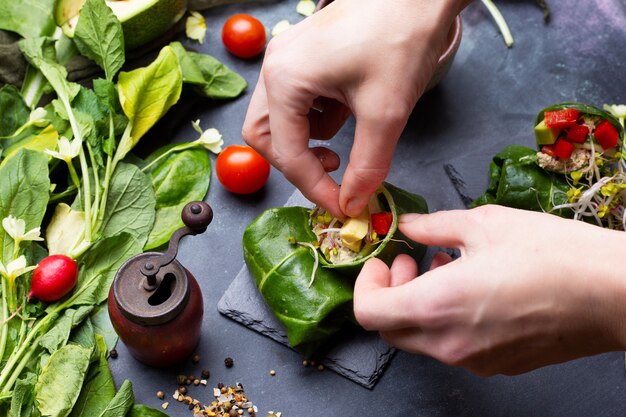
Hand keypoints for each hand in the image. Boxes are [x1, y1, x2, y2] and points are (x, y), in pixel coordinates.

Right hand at [242, 0, 465, 217]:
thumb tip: (353, 203)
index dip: (315, 188)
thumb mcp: (385, 112)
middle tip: (335, 172)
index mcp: (285, 80)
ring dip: (309, 139)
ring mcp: (286, 58)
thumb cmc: (401, 37)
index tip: (343, 206)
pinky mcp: (303, 56)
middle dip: (298, 163)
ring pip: (280, 120)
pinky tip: (349, 110)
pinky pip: (298, 100)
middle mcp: (275, 68)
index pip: (287, 155)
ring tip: (349, 132)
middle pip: (266, 137)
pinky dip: (319, 117)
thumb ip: (367, 166)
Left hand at [354, 205, 625, 375]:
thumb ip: (433, 227)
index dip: (367, 284)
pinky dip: (445, 320)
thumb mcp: (484, 223)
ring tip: (447, 267)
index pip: (369, 312)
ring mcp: (473, 360)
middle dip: (391, 293)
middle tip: (413, 261)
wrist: (613, 294)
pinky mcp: (496, 365)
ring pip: (420, 339)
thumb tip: (407, 226)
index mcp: (437, 306)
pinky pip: (452, 346)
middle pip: (390, 329)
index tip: (385, 261)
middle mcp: (448, 343)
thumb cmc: (551, 254)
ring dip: (418, 304)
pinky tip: (472, 290)